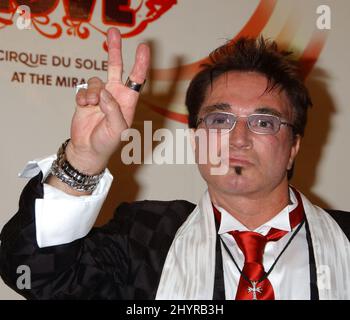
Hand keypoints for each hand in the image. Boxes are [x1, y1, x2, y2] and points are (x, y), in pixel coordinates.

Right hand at [67, 28, 149, 173]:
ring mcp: (100, 97)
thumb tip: (104, 92)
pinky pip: (83, 89)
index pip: (136, 79)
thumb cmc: (107, 142)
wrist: (88, 149)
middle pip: (116, 68)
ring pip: (95, 80)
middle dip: (115, 50)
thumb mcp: (117, 128)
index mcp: (127, 101)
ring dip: (92, 91)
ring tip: (91, 104)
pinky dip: (83, 96)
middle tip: (114, 32)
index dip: (140, 63)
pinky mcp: (86, 99)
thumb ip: (112, 109)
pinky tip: (84, 106)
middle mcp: (115, 96)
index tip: (143, 48)